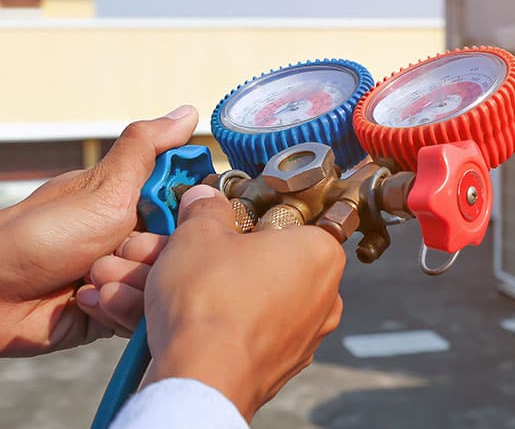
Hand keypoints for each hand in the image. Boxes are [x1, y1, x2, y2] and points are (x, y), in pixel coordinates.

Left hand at [0, 105, 198, 356]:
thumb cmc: (45, 232)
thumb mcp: (106, 183)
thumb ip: (148, 147)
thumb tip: (187, 111)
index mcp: (138, 202)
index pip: (190, 206)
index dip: (190, 215)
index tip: (173, 218)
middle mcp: (136, 237)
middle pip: (181, 250)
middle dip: (152, 254)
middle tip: (118, 248)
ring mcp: (126, 275)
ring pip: (164, 285)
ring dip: (130, 283)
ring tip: (93, 279)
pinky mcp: (116, 312)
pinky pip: (142, 316)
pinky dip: (117, 310)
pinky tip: (87, 301)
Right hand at [143, 185, 345, 422]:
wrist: (200, 382)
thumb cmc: (213, 303)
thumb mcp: (200, 233)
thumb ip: (205, 209)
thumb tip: (204, 200)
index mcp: (318, 253)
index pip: (280, 220)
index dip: (238, 217)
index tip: (212, 219)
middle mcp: (318, 296)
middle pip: (247, 262)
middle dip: (192, 256)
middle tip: (157, 249)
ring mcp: (296, 335)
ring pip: (231, 297)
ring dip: (178, 286)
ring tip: (128, 280)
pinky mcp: (270, 365)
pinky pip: (227, 329)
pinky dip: (190, 319)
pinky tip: (138, 310)